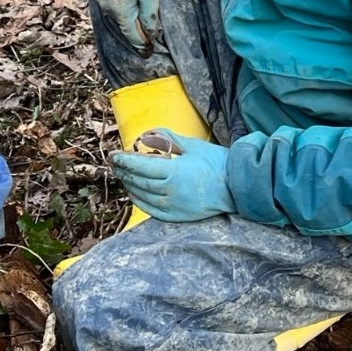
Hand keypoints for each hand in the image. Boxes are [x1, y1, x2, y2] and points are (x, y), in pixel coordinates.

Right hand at [89, 0, 158, 49]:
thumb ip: (149, 18)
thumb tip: (149, 35)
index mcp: (119, 12)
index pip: (131, 34)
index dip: (141, 42)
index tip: (148, 51)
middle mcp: (105, 7)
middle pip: (125, 19)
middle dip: (138, 16)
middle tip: (150, 7)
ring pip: (117, 6)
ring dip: (130, 0)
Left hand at [112, 131, 234, 221]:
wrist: (238, 187)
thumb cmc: (217, 163)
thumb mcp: (192, 145)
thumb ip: (168, 138)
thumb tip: (148, 134)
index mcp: (174, 172)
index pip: (140, 166)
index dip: (124, 161)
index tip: (113, 155)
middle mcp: (171, 191)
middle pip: (139, 181)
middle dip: (123, 171)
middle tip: (114, 163)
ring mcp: (174, 206)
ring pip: (143, 196)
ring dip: (130, 185)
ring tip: (122, 175)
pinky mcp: (178, 216)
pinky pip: (152, 210)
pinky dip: (140, 201)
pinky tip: (134, 194)